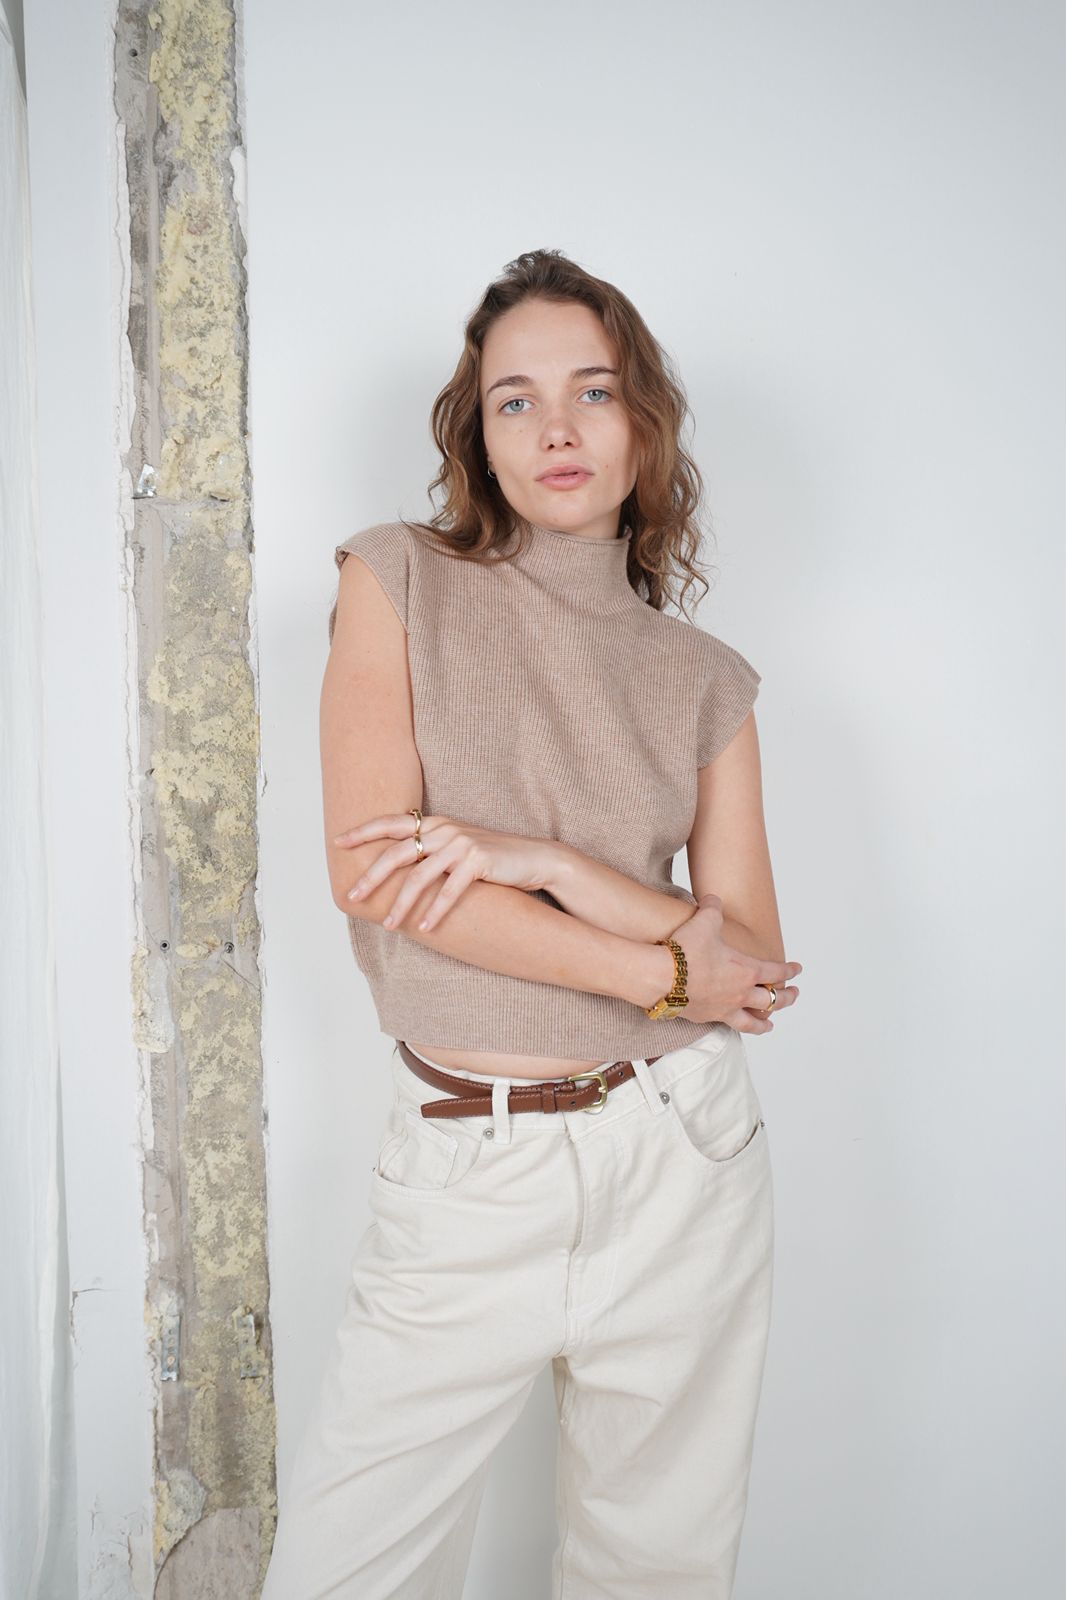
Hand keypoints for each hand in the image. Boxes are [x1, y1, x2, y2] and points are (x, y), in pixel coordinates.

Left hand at [335, 812, 564, 930]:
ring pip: (419, 876)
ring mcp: (461, 844)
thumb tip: (395, 868)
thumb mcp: (457, 847)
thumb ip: (430, 851)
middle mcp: (445, 829)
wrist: (535, 858)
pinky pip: (450, 890)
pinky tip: (425, 927)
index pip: (391, 823)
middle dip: (372, 876)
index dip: (364, 832)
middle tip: (353, 896)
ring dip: (401, 904)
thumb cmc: (492, 858)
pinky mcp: (479, 861)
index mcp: (436, 823)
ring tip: (388, 925)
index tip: (338, 843)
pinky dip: (436, 911)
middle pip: (397, 852)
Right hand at [647, 894, 801, 1033]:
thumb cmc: (686, 951)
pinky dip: (738, 1026)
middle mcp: (740, 993)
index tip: (797, 969)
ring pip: (754, 1021)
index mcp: (747, 971)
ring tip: (770, 1024)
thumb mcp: (704, 921)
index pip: (776, 972)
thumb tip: (713, 900)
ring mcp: (725, 1008)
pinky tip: (735, 1024)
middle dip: (786, 997)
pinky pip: (729, 1026)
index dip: (789, 970)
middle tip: (793, 995)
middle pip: (773, 999)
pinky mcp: (707, 1017)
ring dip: (765, 1022)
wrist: (661, 977)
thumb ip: (713, 908)